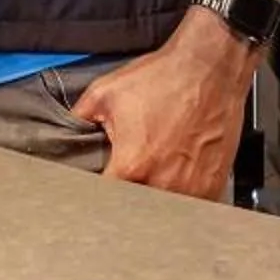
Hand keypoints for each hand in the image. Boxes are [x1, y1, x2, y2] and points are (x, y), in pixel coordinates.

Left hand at [70, 13, 254, 197]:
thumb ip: (80, 119)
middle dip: (128, 197)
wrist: (210, 68)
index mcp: (131, 166)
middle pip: (135, 210)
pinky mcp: (212, 186)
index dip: (99, 196)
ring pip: (164, 212)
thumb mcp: (105, 92)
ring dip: (157, 199)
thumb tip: (67, 135)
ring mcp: (191, 189)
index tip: (101, 187)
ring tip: (158, 172)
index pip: (105, 201)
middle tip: (131, 176)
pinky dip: (183, 197)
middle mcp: (162, 184)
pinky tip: (179, 175)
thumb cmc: (163, 78)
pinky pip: (192, 207)